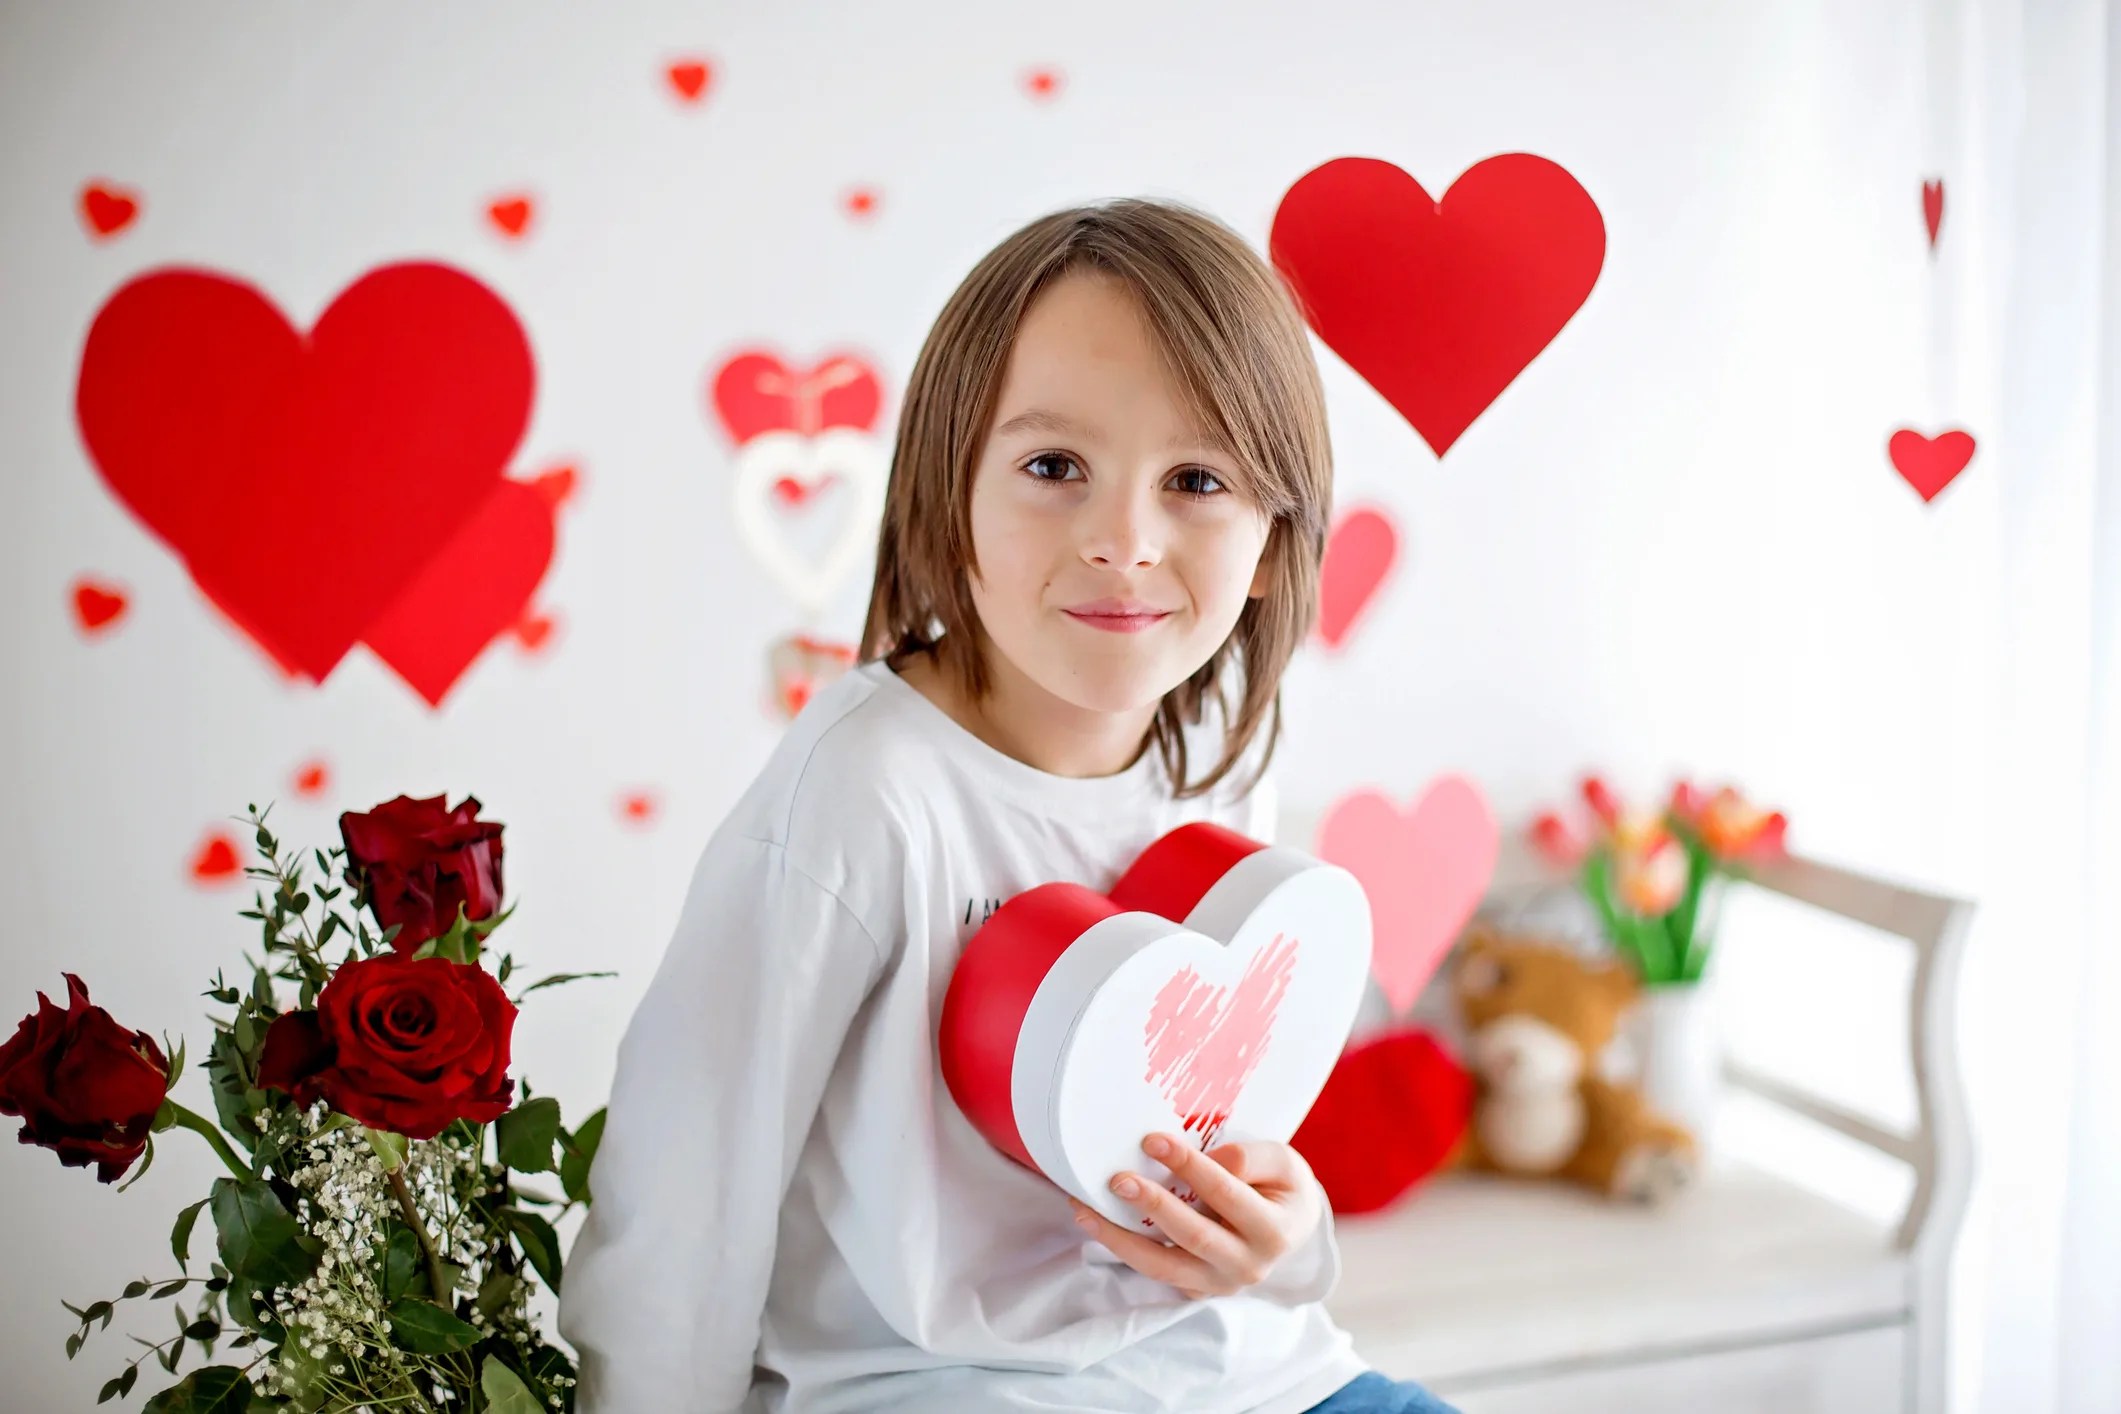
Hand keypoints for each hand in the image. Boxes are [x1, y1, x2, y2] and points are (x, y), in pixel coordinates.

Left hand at [1066, 1132, 1323, 1299]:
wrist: (1289, 1226)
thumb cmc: (1281, 1186)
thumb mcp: (1283, 1162)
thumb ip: (1252, 1158)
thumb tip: (1212, 1160)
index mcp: (1275, 1232)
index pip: (1226, 1194)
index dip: (1190, 1167)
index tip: (1152, 1140)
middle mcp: (1247, 1266)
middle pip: (1193, 1237)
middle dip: (1152, 1207)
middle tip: (1117, 1180)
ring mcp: (1217, 1284)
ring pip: (1162, 1267)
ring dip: (1119, 1238)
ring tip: (1084, 1209)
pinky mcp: (1194, 1289)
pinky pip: (1154, 1271)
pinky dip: (1121, 1248)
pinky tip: (1093, 1222)